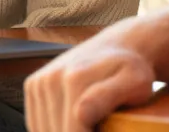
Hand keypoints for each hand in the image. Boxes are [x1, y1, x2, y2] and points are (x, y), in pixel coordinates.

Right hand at [25, 19, 168, 131]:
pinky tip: (72, 123)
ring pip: (43, 129)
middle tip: (100, 127)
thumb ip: (105, 98)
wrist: (119, 45)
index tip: (103, 131)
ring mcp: (39, 81)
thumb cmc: (132, 71)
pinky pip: (35, 123)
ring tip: (89, 124)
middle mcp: (51, 78)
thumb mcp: (134, 83)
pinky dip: (51, 128)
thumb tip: (78, 113)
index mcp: (74, 80)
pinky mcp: (33, 85)